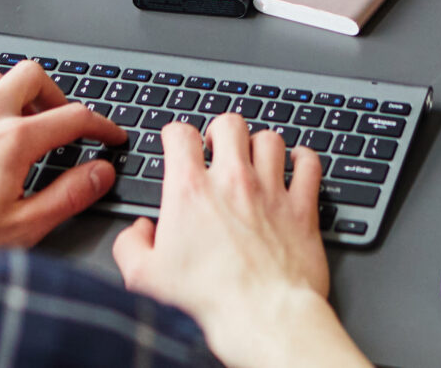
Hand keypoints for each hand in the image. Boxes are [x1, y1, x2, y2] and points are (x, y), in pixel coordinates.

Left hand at [0, 62, 123, 245]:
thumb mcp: (21, 226)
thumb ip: (67, 196)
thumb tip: (100, 175)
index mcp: (13, 141)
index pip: (73, 117)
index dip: (101, 125)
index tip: (109, 136)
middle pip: (33, 75)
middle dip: (57, 93)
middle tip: (64, 120)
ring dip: (17, 91)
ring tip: (25, 119)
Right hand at [112, 114, 366, 367]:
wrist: (261, 315)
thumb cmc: (209, 299)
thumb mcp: (145, 277)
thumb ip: (131, 245)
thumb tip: (139, 231)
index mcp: (192, 192)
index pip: (180, 134)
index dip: (175, 133)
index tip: (177, 141)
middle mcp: (233, 181)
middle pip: (229, 124)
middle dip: (220, 131)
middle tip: (218, 147)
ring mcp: (271, 190)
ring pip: (270, 139)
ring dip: (261, 144)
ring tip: (256, 157)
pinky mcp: (302, 207)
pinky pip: (309, 164)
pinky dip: (304, 159)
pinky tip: (297, 164)